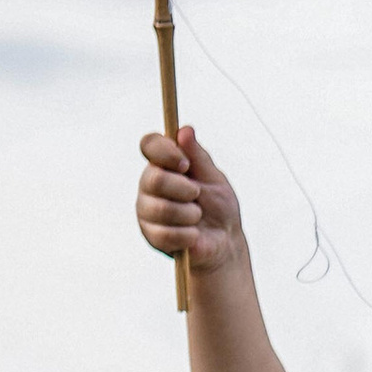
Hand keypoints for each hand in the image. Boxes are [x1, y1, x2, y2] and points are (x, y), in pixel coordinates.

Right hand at [137, 125, 245, 277]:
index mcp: (164, 164)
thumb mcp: (213, 178)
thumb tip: (185, 130)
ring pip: (160, 209)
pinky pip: (165, 234)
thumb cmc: (219, 207)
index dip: (164, 151)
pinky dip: (187, 235)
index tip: (185, 164)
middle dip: (185, 189)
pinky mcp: (150, 235)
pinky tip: (193, 235)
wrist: (225, 241)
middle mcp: (149, 184)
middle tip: (197, 195)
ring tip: (197, 217)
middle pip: (154, 179)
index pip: (149, 144)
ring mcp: (147, 209)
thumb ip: (198, 156)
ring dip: (189, 214)